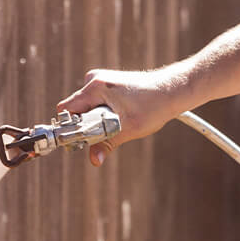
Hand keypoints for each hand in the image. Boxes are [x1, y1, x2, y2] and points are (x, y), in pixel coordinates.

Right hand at [57, 68, 190, 165]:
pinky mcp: (105, 84)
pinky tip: (118, 116)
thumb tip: (94, 160)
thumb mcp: (128, 129)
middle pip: (74, 109)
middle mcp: (93, 80)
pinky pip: (92, 104)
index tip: (80, 140)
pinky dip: (100, 114)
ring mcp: (99, 80)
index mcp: (95, 87)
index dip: (70, 127)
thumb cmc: (154, 105)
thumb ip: (106, 144)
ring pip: (83, 107)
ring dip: (93, 120)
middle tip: (104, 132)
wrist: (173, 90)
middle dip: (85, 125)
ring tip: (117, 122)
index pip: (67, 110)